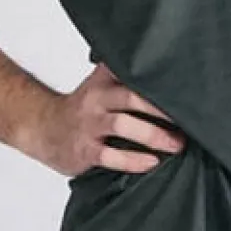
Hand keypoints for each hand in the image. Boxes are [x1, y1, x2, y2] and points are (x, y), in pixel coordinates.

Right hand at [32, 60, 187, 178]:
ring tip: (175, 145)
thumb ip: (123, 74)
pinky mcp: (85, 150)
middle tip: (187, 120)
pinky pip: (111, 156)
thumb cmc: (82, 109)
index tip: (181, 86)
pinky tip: (151, 162)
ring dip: (152, 136)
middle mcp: (96, 100)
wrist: (43, 129)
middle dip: (161, 110)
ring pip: (122, 125)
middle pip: (130, 97)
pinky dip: (133, 160)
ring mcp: (89, 125)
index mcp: (102, 81)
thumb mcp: (99, 84)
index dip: (155, 78)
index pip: (129, 72)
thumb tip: (164, 68)